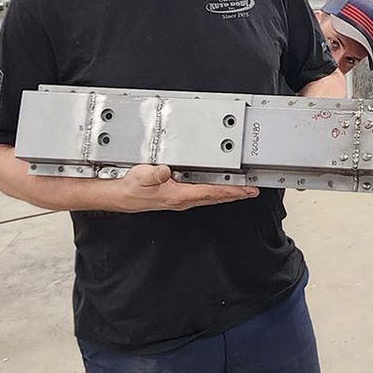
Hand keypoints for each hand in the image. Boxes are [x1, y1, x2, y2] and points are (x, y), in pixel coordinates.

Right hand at [116, 164, 257, 211]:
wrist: (120, 196)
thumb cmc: (131, 188)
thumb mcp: (141, 177)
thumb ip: (154, 174)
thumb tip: (166, 171)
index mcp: (179, 195)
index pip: (211, 192)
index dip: (230, 191)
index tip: (245, 191)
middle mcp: (183, 200)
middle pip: (216, 197)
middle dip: (235, 194)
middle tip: (252, 191)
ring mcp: (181, 201)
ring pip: (210, 197)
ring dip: (227, 194)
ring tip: (241, 190)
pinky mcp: (177, 198)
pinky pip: (202, 195)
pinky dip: (215, 192)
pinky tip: (218, 188)